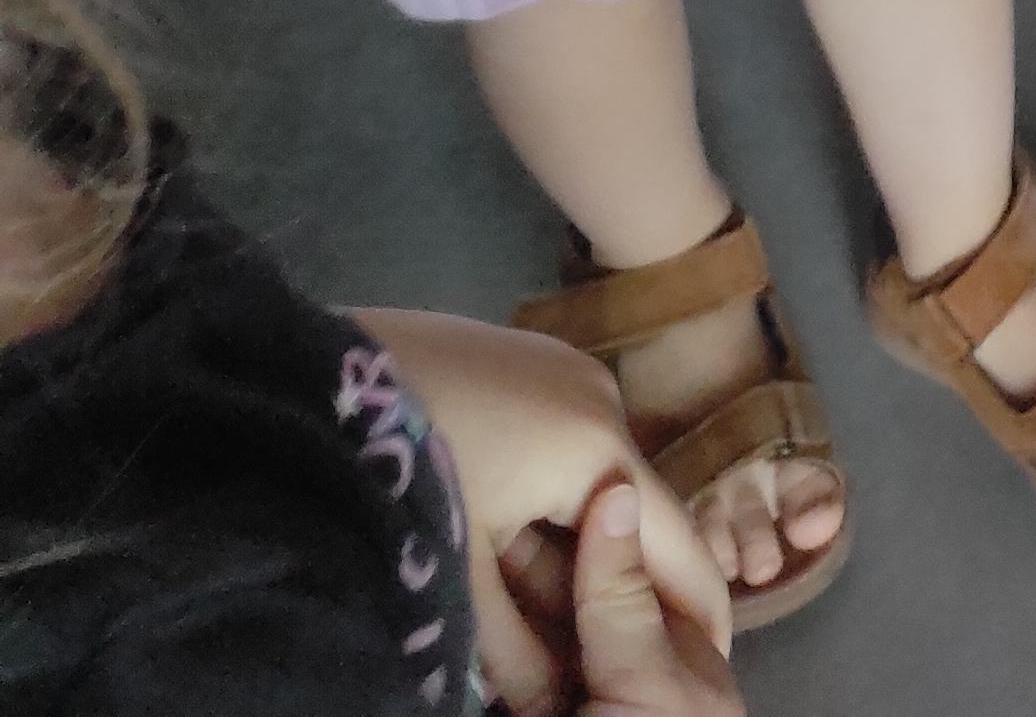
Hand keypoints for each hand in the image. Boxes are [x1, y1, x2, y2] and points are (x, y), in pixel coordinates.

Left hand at [349, 314, 731, 716]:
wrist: (319, 371)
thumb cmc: (401, 472)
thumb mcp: (460, 577)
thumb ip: (518, 655)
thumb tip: (557, 708)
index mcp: (600, 449)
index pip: (680, 546)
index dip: (696, 617)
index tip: (706, 666)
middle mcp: (604, 398)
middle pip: (635, 515)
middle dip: (617, 586)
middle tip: (592, 651)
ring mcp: (569, 372)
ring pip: (595, 482)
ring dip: (578, 547)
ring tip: (538, 611)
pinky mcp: (533, 364)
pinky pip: (566, 448)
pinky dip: (552, 502)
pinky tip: (508, 545)